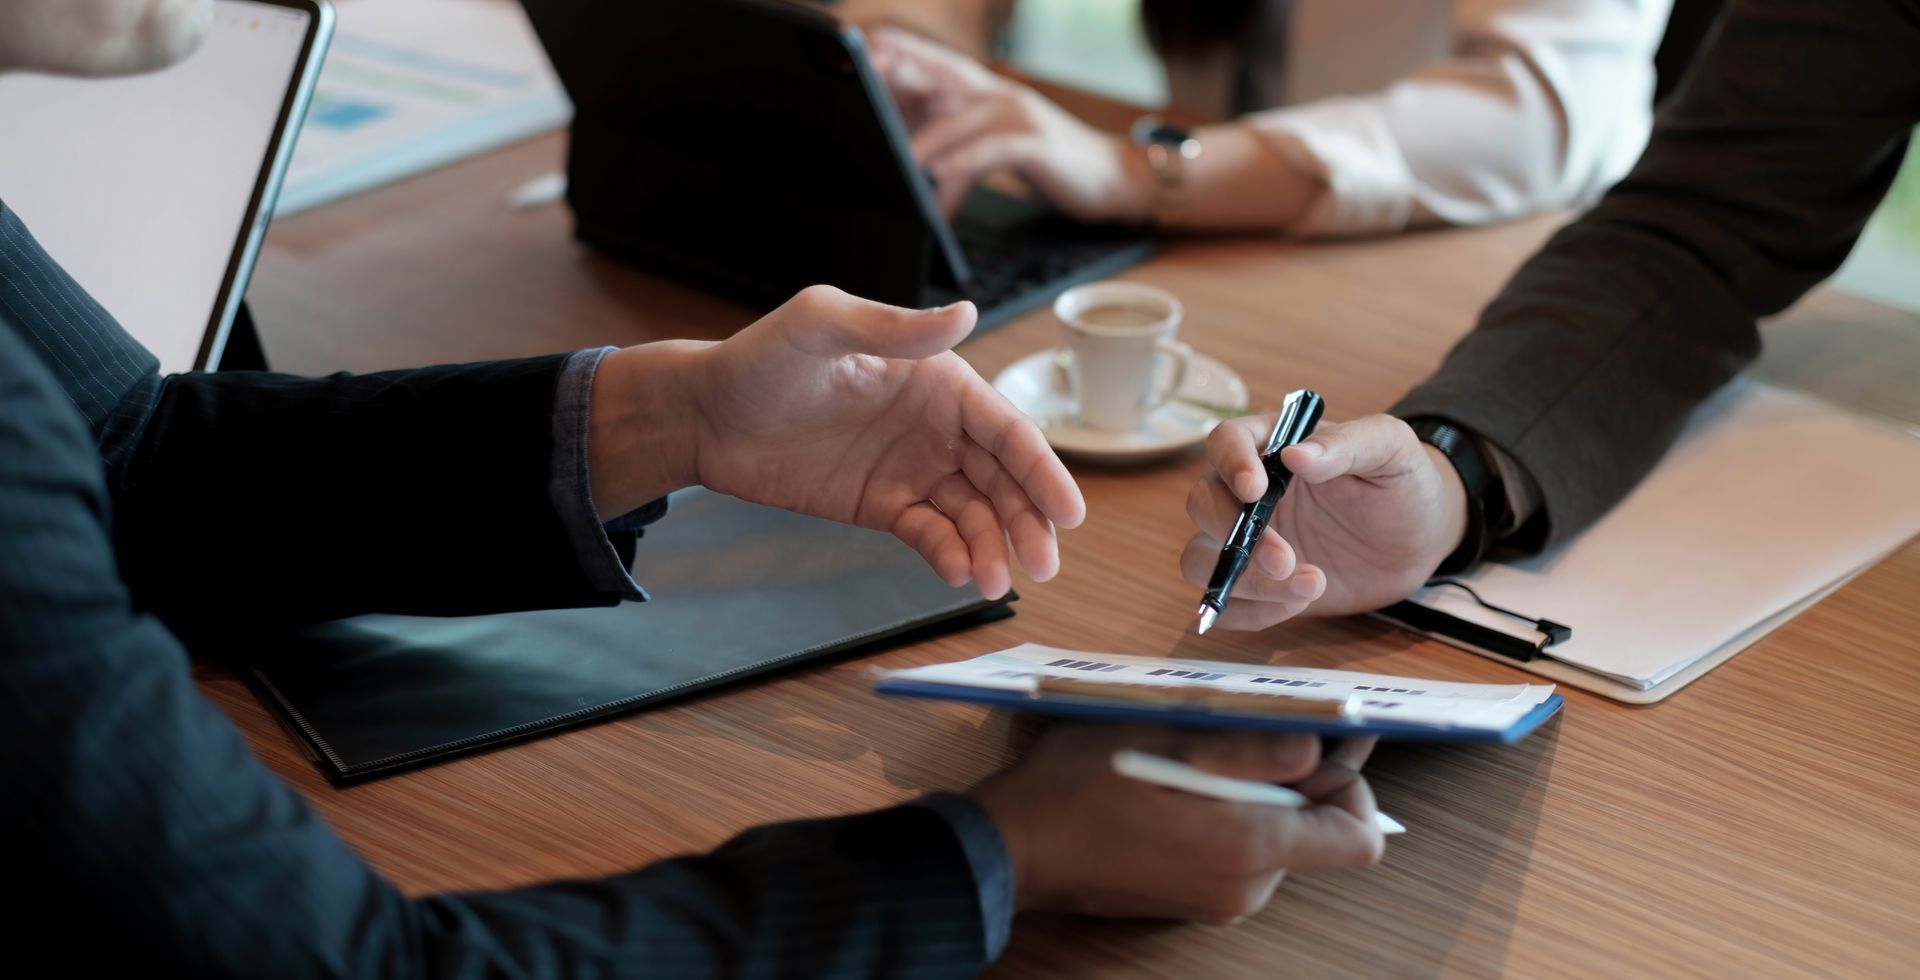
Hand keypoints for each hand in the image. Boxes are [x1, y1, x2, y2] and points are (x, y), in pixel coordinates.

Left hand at [590, 286, 1084, 598]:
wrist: (706, 414)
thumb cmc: (762, 357)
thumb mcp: (822, 325)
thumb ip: (893, 327)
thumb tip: (966, 313)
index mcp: (938, 379)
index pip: (1006, 429)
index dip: (1042, 470)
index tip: (1068, 512)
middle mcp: (937, 426)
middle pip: (1003, 479)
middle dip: (1029, 521)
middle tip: (1044, 564)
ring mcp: (912, 469)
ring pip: (972, 514)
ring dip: (992, 547)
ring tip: (996, 582)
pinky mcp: (883, 505)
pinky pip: (928, 533)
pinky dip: (947, 554)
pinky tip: (955, 572)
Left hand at [868, 28, 1152, 221]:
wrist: (1116, 177)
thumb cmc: (1051, 161)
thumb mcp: (1002, 141)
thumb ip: (964, 134)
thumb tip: (914, 148)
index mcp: (990, 91)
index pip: (942, 64)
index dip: (907, 52)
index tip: (871, 45)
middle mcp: (1001, 94)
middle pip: (944, 78)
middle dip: (904, 76)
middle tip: (866, 83)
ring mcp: (1019, 116)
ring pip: (959, 122)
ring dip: (924, 144)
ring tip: (894, 165)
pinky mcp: (1035, 145)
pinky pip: (987, 156)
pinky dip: (960, 175)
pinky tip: (940, 193)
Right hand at [972, 725, 1383, 921]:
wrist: (1013, 847)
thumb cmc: (1080, 786)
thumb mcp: (1166, 740)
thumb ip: (1253, 748)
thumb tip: (1318, 749)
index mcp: (1249, 847)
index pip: (1357, 834)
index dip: (1354, 782)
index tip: (1331, 738)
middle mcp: (1245, 886)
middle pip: (1314, 831)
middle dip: (1300, 777)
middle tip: (1266, 723)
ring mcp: (1217, 900)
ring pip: (1274, 838)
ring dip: (1257, 792)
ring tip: (1205, 749)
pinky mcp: (1191, 899)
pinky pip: (1238, 853)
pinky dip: (1228, 814)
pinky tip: (1182, 781)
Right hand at [1181, 415, 1467, 629]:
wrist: (1421, 541)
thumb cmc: (1403, 485)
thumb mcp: (1391, 451)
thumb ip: (1348, 445)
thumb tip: (1297, 454)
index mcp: (1273, 446)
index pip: (1225, 440)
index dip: (1229, 462)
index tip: (1254, 490)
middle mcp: (1249, 494)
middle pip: (1203, 504)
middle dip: (1236, 537)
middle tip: (1285, 560)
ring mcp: (1248, 542)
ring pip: (1200, 560)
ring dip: (1244, 581)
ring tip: (1310, 586)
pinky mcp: (1258, 586)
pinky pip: (1225, 604)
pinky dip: (1252, 612)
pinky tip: (1298, 603)